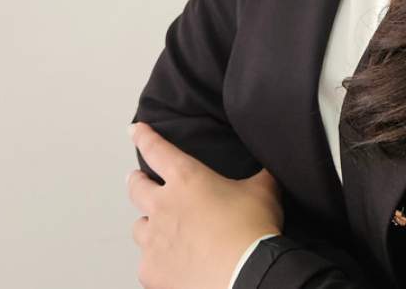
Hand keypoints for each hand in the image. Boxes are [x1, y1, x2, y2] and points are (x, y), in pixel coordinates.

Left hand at [127, 121, 283, 288]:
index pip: (158, 150)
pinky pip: (147, 262)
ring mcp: (154, 241)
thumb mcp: (263, 190)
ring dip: (148, 224)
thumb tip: (270, 164)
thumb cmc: (252, 229)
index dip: (144, 137)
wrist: (244, 275)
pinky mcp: (152, 271)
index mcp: (188, 179)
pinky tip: (172, 263)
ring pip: (139, 227)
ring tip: (160, 229)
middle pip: (136, 188)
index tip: (135, 130)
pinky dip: (157, 260)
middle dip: (136, 181)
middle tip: (138, 180)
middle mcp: (164, 206)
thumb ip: (260, 174)